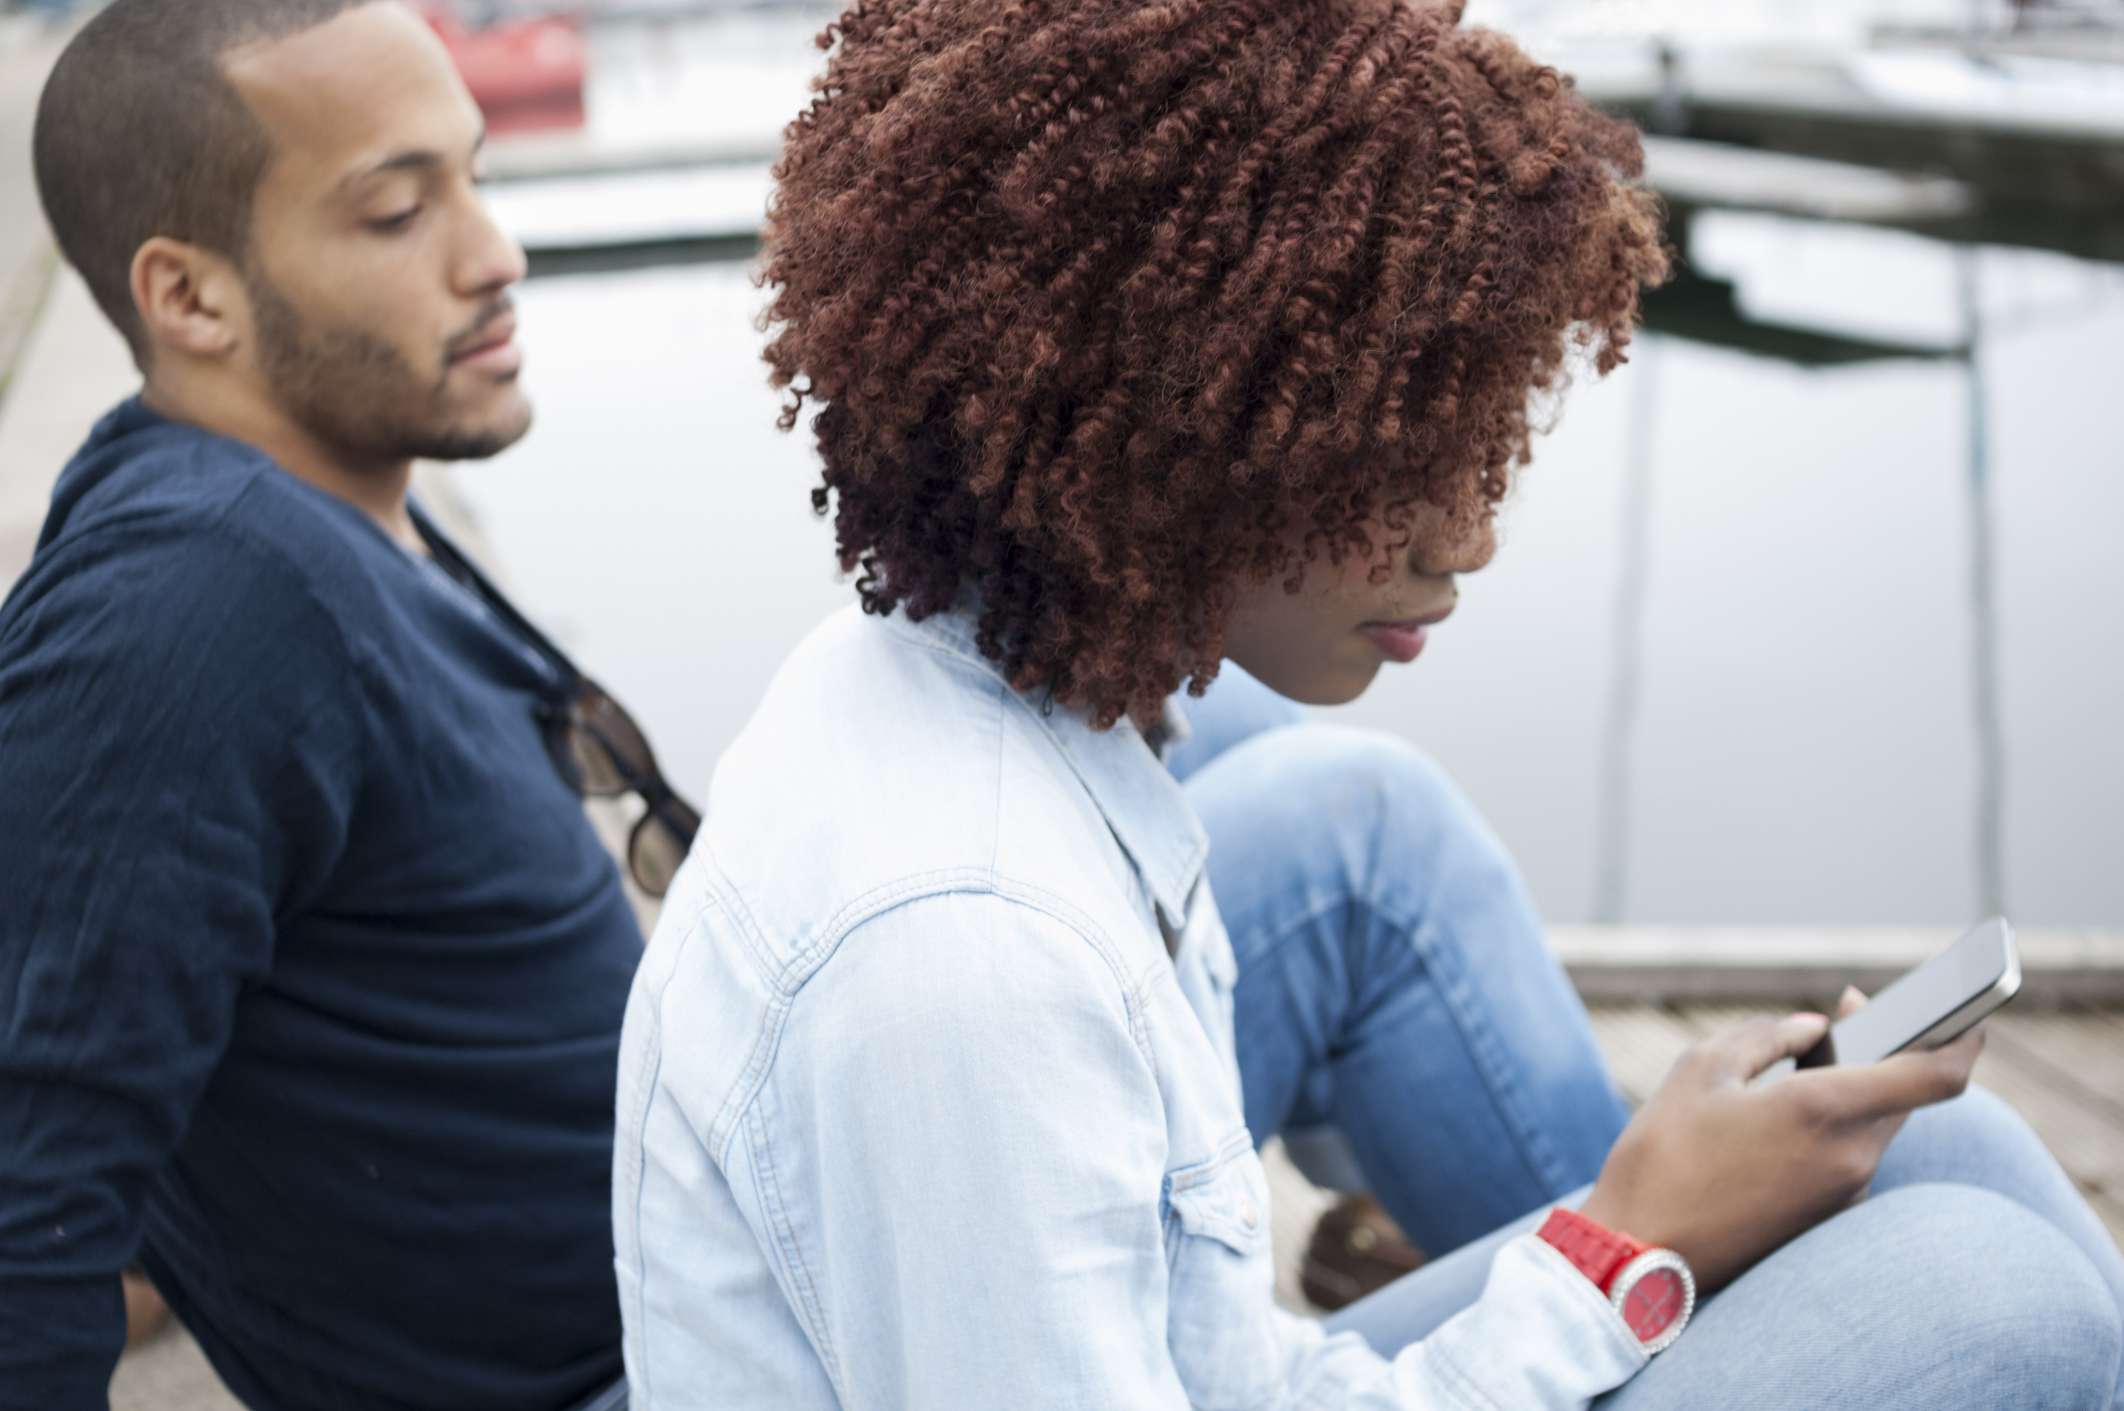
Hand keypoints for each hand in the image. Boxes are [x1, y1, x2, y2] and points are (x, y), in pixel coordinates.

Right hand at [1577, 994, 1982, 1294]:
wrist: (1641, 1254)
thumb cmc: (1662, 1156)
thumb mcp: (1701, 1071)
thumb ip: (1766, 1036)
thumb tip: (1812, 1028)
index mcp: (1822, 1110)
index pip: (1934, 1075)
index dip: (1963, 1038)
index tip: (1968, 1011)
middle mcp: (1849, 1155)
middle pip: (1903, 1094)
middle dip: (1884, 1051)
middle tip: (1841, 1017)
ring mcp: (1843, 1192)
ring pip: (1874, 1124)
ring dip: (1853, 1090)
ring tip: (1798, 1065)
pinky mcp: (1827, 1216)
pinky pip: (1850, 1155)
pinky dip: (1834, 1126)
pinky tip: (1782, 1119)